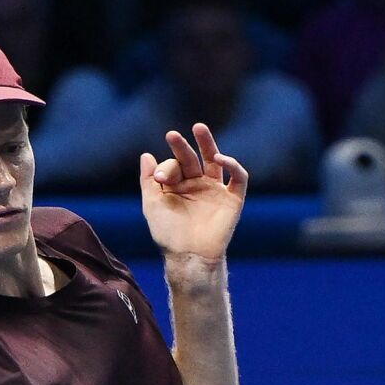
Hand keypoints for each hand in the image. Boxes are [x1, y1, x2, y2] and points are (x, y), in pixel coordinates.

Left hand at [138, 124, 247, 262]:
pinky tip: (220, 158)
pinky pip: (238, 178)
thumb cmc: (168, 234)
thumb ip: (148, 180)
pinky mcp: (233, 200)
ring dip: (208, 144)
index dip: (166, 168)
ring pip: (215, 161)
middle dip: (182, 147)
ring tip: (198, 128)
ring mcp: (215, 191)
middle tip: (172, 135)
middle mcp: (197, 185)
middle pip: (192, 158)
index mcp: (178, 186)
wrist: (189, 256)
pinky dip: (232, 165)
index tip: (160, 179)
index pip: (173, 166)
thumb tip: (146, 155)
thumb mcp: (152, 204)